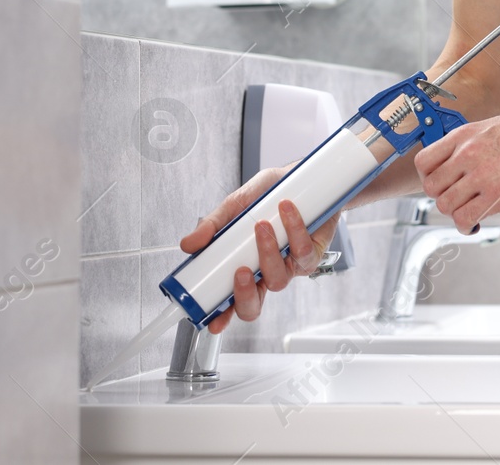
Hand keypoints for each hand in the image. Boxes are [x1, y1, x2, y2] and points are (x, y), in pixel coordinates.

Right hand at [178, 165, 340, 333]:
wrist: (297, 179)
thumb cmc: (266, 196)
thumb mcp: (233, 208)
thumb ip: (211, 226)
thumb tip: (188, 244)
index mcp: (245, 268)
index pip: (230, 301)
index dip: (221, 316)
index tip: (213, 320)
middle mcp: (266, 273)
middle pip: (254, 306)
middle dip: (245, 295)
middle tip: (240, 271)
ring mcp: (289, 267)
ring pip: (278, 279)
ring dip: (268, 252)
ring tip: (261, 225)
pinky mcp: (311, 254)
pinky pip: (302, 252)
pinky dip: (294, 230)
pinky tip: (286, 210)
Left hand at [414, 104, 499, 232]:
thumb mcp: (493, 127)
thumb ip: (470, 144)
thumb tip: (456, 161)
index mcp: (465, 136)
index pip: (424, 161)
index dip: (428, 177)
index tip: (439, 184)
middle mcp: (467, 154)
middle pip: (431, 186)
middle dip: (441, 197)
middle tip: (457, 200)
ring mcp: (481, 176)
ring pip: (445, 205)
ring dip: (455, 213)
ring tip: (469, 212)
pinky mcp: (497, 197)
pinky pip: (464, 218)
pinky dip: (466, 226)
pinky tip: (476, 222)